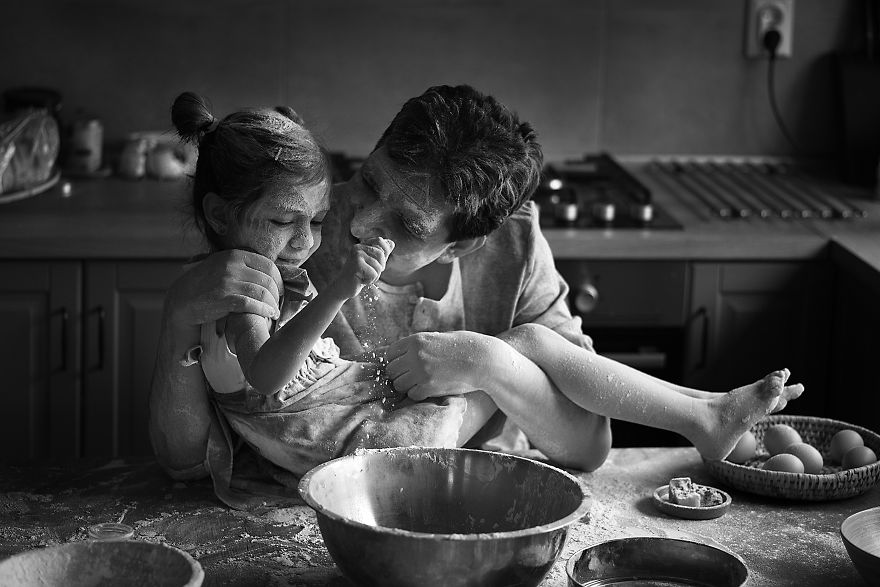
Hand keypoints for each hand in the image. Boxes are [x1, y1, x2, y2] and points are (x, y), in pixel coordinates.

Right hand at [165, 249, 281, 328]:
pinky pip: (251, 304)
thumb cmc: (205, 284)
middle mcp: (232, 265)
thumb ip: (242, 265)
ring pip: (262, 292)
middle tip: (279, 303)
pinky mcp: (224, 298)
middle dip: (278, 294)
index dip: (279, 279)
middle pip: (267, 279)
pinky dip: (264, 310)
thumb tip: (269, 271)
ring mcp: (227, 281)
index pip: (268, 265)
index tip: (281, 289)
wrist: (181, 300)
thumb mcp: (222, 265)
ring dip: (273, 304)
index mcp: (234, 255)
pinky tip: (269, 315)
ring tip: (275, 311)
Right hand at [332, 237, 394, 298]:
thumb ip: (382, 253)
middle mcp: (357, 247)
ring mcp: (356, 255)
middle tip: (368, 273)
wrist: (343, 288)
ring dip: (374, 276)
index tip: (375, 264)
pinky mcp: (356, 265)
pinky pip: (374, 274)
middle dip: (379, 267)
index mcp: (361, 245)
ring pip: (378, 266)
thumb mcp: (372, 263)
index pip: (380, 241)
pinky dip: (370, 281)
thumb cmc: (359, 275)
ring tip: (364, 277)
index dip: (384, 253)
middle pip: (381, 254)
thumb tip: (392, 242)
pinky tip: (361, 281)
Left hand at [384, 331, 499, 400]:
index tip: (404, 365)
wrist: (484, 361)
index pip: (390, 353)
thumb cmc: (466, 347)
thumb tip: (404, 352)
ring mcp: (421, 372)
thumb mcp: (440, 338)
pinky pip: (412, 395)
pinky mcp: (429, 387)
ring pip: (398, 384)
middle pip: (391, 370)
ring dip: (407, 385)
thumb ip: (421, 344)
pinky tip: (429, 389)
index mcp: (416, 340)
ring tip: (421, 383)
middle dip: (400, 374)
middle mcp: (415, 355)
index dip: (396, 360)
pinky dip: (418, 394)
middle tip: (412, 376)